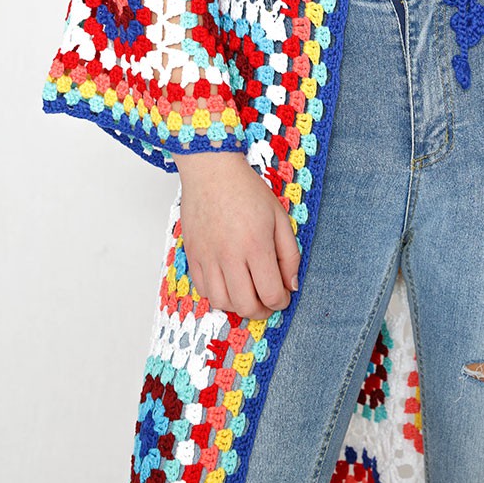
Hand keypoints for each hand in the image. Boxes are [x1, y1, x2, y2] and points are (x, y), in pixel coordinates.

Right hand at [173, 150, 300, 320]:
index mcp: (256, 245)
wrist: (212, 171)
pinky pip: (203, 289)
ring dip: (238, 306)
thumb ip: (289, 254)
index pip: (270, 293)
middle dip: (262, 311)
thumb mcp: (280, 217)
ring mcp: (208, 257)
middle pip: (246, 305)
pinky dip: (218, 295)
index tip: (284, 296)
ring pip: (221, 302)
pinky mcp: (193, 255)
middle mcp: (230, 255)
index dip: (281, 301)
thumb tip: (290, 285)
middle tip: (268, 303)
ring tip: (249, 295)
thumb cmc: (247, 190)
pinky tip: (229, 284)